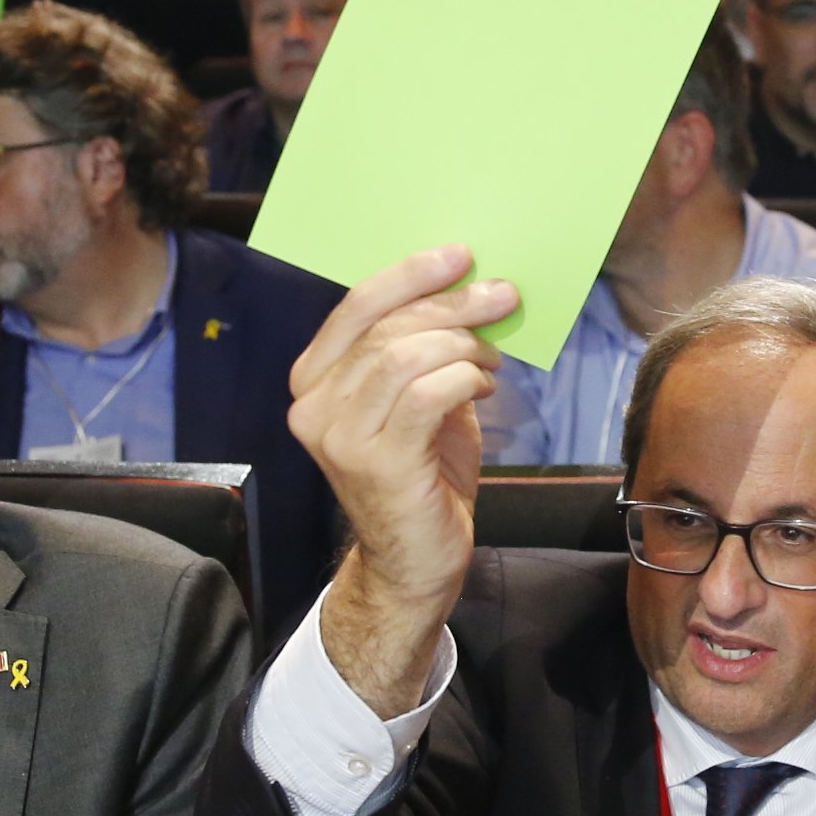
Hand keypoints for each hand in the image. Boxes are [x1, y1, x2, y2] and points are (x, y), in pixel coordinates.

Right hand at [287, 249, 516, 713]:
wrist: (415, 560)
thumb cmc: (422, 472)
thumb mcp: (416, 397)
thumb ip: (423, 349)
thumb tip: (468, 288)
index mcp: (314, 380)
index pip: (356, 306)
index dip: (409, 275)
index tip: (459, 255)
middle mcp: (314, 405)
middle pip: (385, 328)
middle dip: (451, 305)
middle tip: (501, 298)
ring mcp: (339, 436)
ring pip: (404, 356)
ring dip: (462, 346)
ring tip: (490, 362)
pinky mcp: (377, 462)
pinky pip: (427, 395)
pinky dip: (464, 380)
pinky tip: (482, 389)